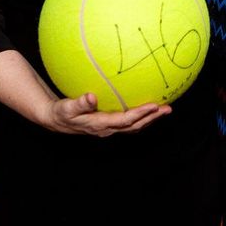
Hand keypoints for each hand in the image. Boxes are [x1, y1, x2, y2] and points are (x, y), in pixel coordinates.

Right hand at [39, 92, 172, 136]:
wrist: (58, 121)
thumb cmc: (62, 112)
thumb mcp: (66, 108)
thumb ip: (80, 103)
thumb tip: (91, 97)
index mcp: (100, 124)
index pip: (125, 120)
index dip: (140, 113)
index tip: (154, 105)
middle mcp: (108, 129)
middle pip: (135, 126)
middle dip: (152, 118)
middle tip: (168, 109)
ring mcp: (110, 129)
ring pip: (134, 126)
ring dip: (150, 119)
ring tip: (165, 110)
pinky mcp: (110, 125)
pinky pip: (130, 122)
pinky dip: (142, 117)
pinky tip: (149, 108)